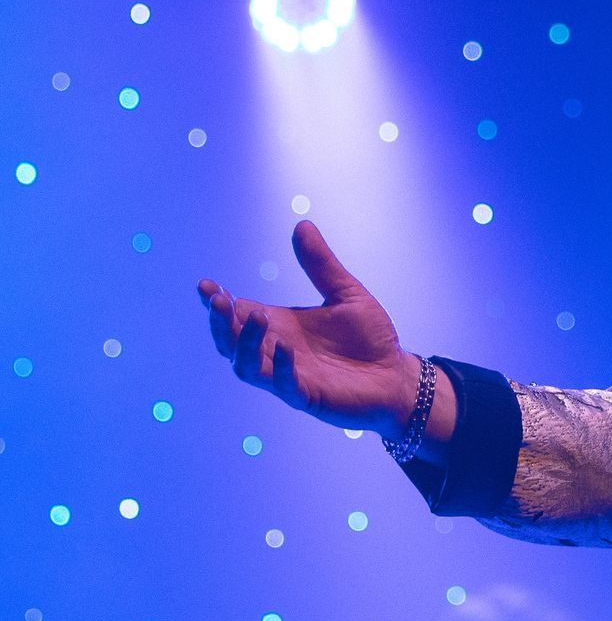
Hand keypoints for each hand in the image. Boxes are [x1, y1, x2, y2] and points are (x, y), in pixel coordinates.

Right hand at [198, 221, 415, 433]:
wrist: (396, 376)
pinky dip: (280, 367)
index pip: (239, 312)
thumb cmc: (370, 338)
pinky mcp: (307, 396)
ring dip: (245, 343)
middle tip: (218, 300)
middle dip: (221, 322)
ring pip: (246, 366)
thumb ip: (321, 265)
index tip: (206, 285)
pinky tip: (285, 348)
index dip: (218, 301)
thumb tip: (301, 224)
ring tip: (256, 317)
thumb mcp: (346, 294)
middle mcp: (276, 350)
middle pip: (231, 340)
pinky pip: (283, 385)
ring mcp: (288, 375)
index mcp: (281, 325)